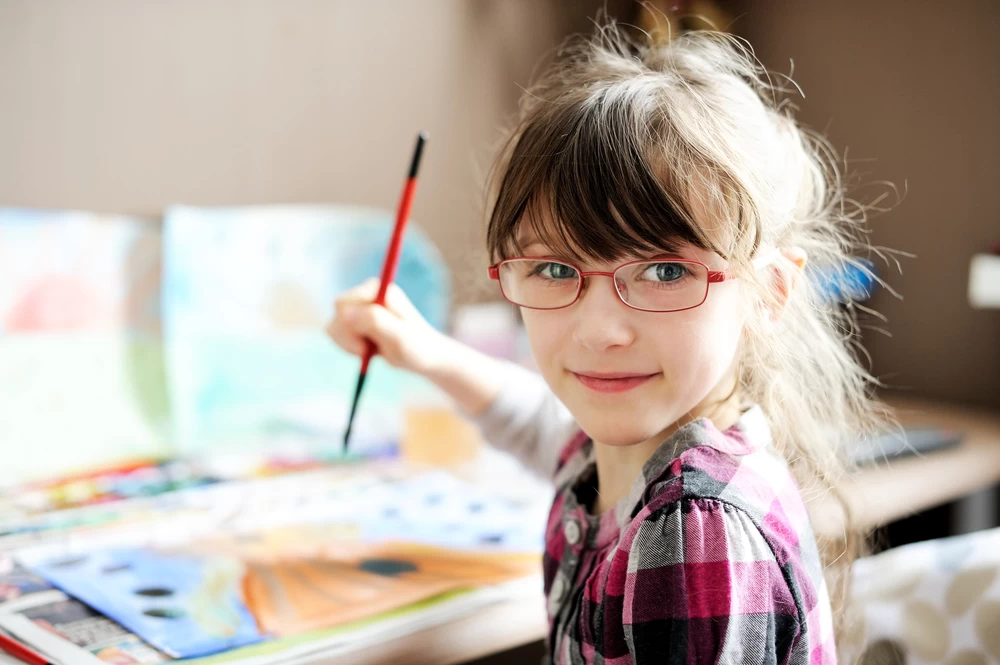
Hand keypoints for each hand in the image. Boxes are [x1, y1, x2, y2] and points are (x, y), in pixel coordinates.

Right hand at [326, 279, 448, 375]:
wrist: (424, 356)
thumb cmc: (416, 347)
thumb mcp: (399, 337)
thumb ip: (374, 321)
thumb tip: (345, 312)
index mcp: (379, 290)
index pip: (343, 304)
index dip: (348, 328)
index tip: (364, 347)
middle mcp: (367, 292)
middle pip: (337, 312)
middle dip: (348, 336)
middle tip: (367, 351)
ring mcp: (360, 305)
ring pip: (333, 323)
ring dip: (347, 343)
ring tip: (369, 350)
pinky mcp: (355, 318)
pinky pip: (335, 331)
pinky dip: (346, 345)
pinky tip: (365, 350)